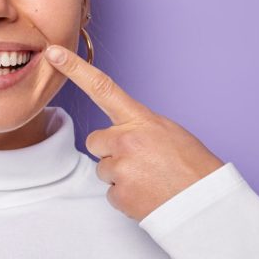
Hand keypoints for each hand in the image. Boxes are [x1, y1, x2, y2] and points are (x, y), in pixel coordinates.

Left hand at [44, 44, 224, 221]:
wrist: (205, 204)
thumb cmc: (192, 167)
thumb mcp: (169, 132)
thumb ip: (139, 127)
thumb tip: (120, 132)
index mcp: (140, 120)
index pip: (102, 87)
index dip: (75, 69)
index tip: (53, 53)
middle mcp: (125, 140)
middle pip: (96, 141)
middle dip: (111, 152)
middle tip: (141, 162)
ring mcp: (120, 167)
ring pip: (103, 169)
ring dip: (121, 175)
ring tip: (149, 180)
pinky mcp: (118, 193)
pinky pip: (110, 192)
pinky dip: (126, 195)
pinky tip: (147, 194)